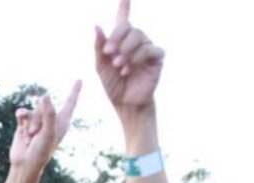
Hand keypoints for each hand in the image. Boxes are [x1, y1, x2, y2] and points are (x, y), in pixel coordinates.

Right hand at [8, 83, 80, 169]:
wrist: (25, 164)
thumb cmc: (41, 152)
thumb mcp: (48, 133)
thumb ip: (48, 114)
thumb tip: (45, 96)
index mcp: (63, 122)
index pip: (70, 102)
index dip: (74, 90)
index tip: (80, 79)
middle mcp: (51, 119)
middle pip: (45, 105)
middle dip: (39, 119)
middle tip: (37, 135)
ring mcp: (38, 121)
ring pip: (33, 110)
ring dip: (30, 123)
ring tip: (30, 137)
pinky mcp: (25, 122)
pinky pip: (23, 112)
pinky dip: (21, 115)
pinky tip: (19, 117)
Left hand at [94, 0, 164, 114]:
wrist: (125, 103)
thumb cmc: (113, 84)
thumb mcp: (100, 65)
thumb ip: (99, 46)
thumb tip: (96, 25)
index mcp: (121, 41)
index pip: (123, 19)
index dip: (124, 5)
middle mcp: (136, 41)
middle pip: (129, 27)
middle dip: (117, 38)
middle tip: (109, 53)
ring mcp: (147, 47)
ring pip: (138, 37)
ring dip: (126, 51)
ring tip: (118, 65)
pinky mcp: (157, 58)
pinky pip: (149, 49)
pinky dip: (137, 58)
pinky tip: (128, 70)